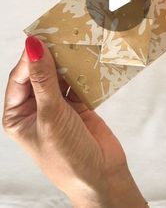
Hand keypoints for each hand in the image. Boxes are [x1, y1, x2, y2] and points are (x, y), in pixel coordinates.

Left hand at [2, 36, 145, 207]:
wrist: (101, 177)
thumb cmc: (66, 156)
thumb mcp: (50, 115)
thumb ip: (43, 79)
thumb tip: (33, 47)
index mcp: (17, 115)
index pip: (19, 79)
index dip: (29, 59)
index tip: (41, 38)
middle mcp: (34, 109)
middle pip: (39, 74)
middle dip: (48, 58)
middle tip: (59, 36)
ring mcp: (56, 107)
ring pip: (58, 76)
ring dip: (66, 63)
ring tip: (74, 44)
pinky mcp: (77, 106)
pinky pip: (76, 82)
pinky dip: (81, 73)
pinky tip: (85, 61)